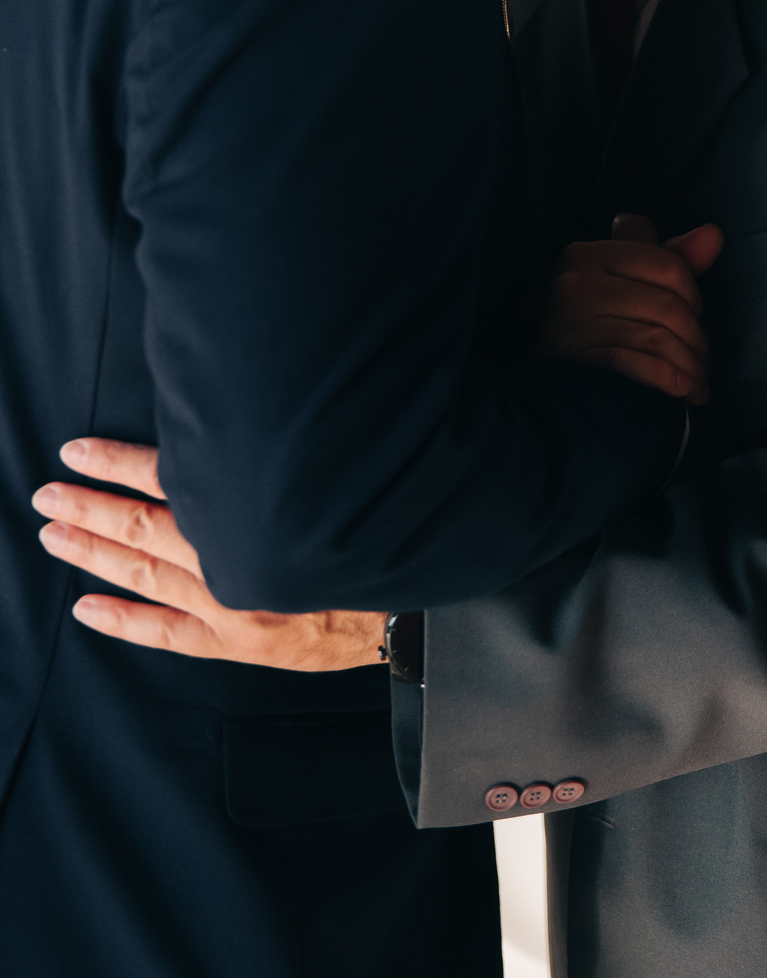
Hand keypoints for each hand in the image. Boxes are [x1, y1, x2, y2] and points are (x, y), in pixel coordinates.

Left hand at [32, 438, 385, 669]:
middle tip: (48, 494)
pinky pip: (167, 634)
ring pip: (147, 574)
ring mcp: (230, 605)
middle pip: (146, 527)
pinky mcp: (236, 642)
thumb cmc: (371, 544)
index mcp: (257, 514)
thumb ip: (276, 470)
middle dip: (91, 507)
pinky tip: (88, 609)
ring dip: (94, 554)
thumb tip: (232, 434)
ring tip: (53, 536)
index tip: (80, 450)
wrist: (407, 610)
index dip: (121, 464)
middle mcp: (237, 558)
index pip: (174, 480)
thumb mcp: (330, 488)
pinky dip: (123, 621)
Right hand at [538, 214, 723, 402]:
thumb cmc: (597, 326)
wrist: (552, 391)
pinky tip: (682, 390)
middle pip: (668, 304)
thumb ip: (673, 256)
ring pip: (659, 338)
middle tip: (703, 361)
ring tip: (697, 383)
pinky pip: (641, 364)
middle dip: (697, 337)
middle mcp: (577, 280)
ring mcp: (575, 320)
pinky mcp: (579, 360)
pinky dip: (669, 379)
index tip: (696, 318)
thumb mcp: (630, 282)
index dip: (694, 295)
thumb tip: (714, 234)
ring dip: (690, 366)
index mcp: (588, 254)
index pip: (667, 264)